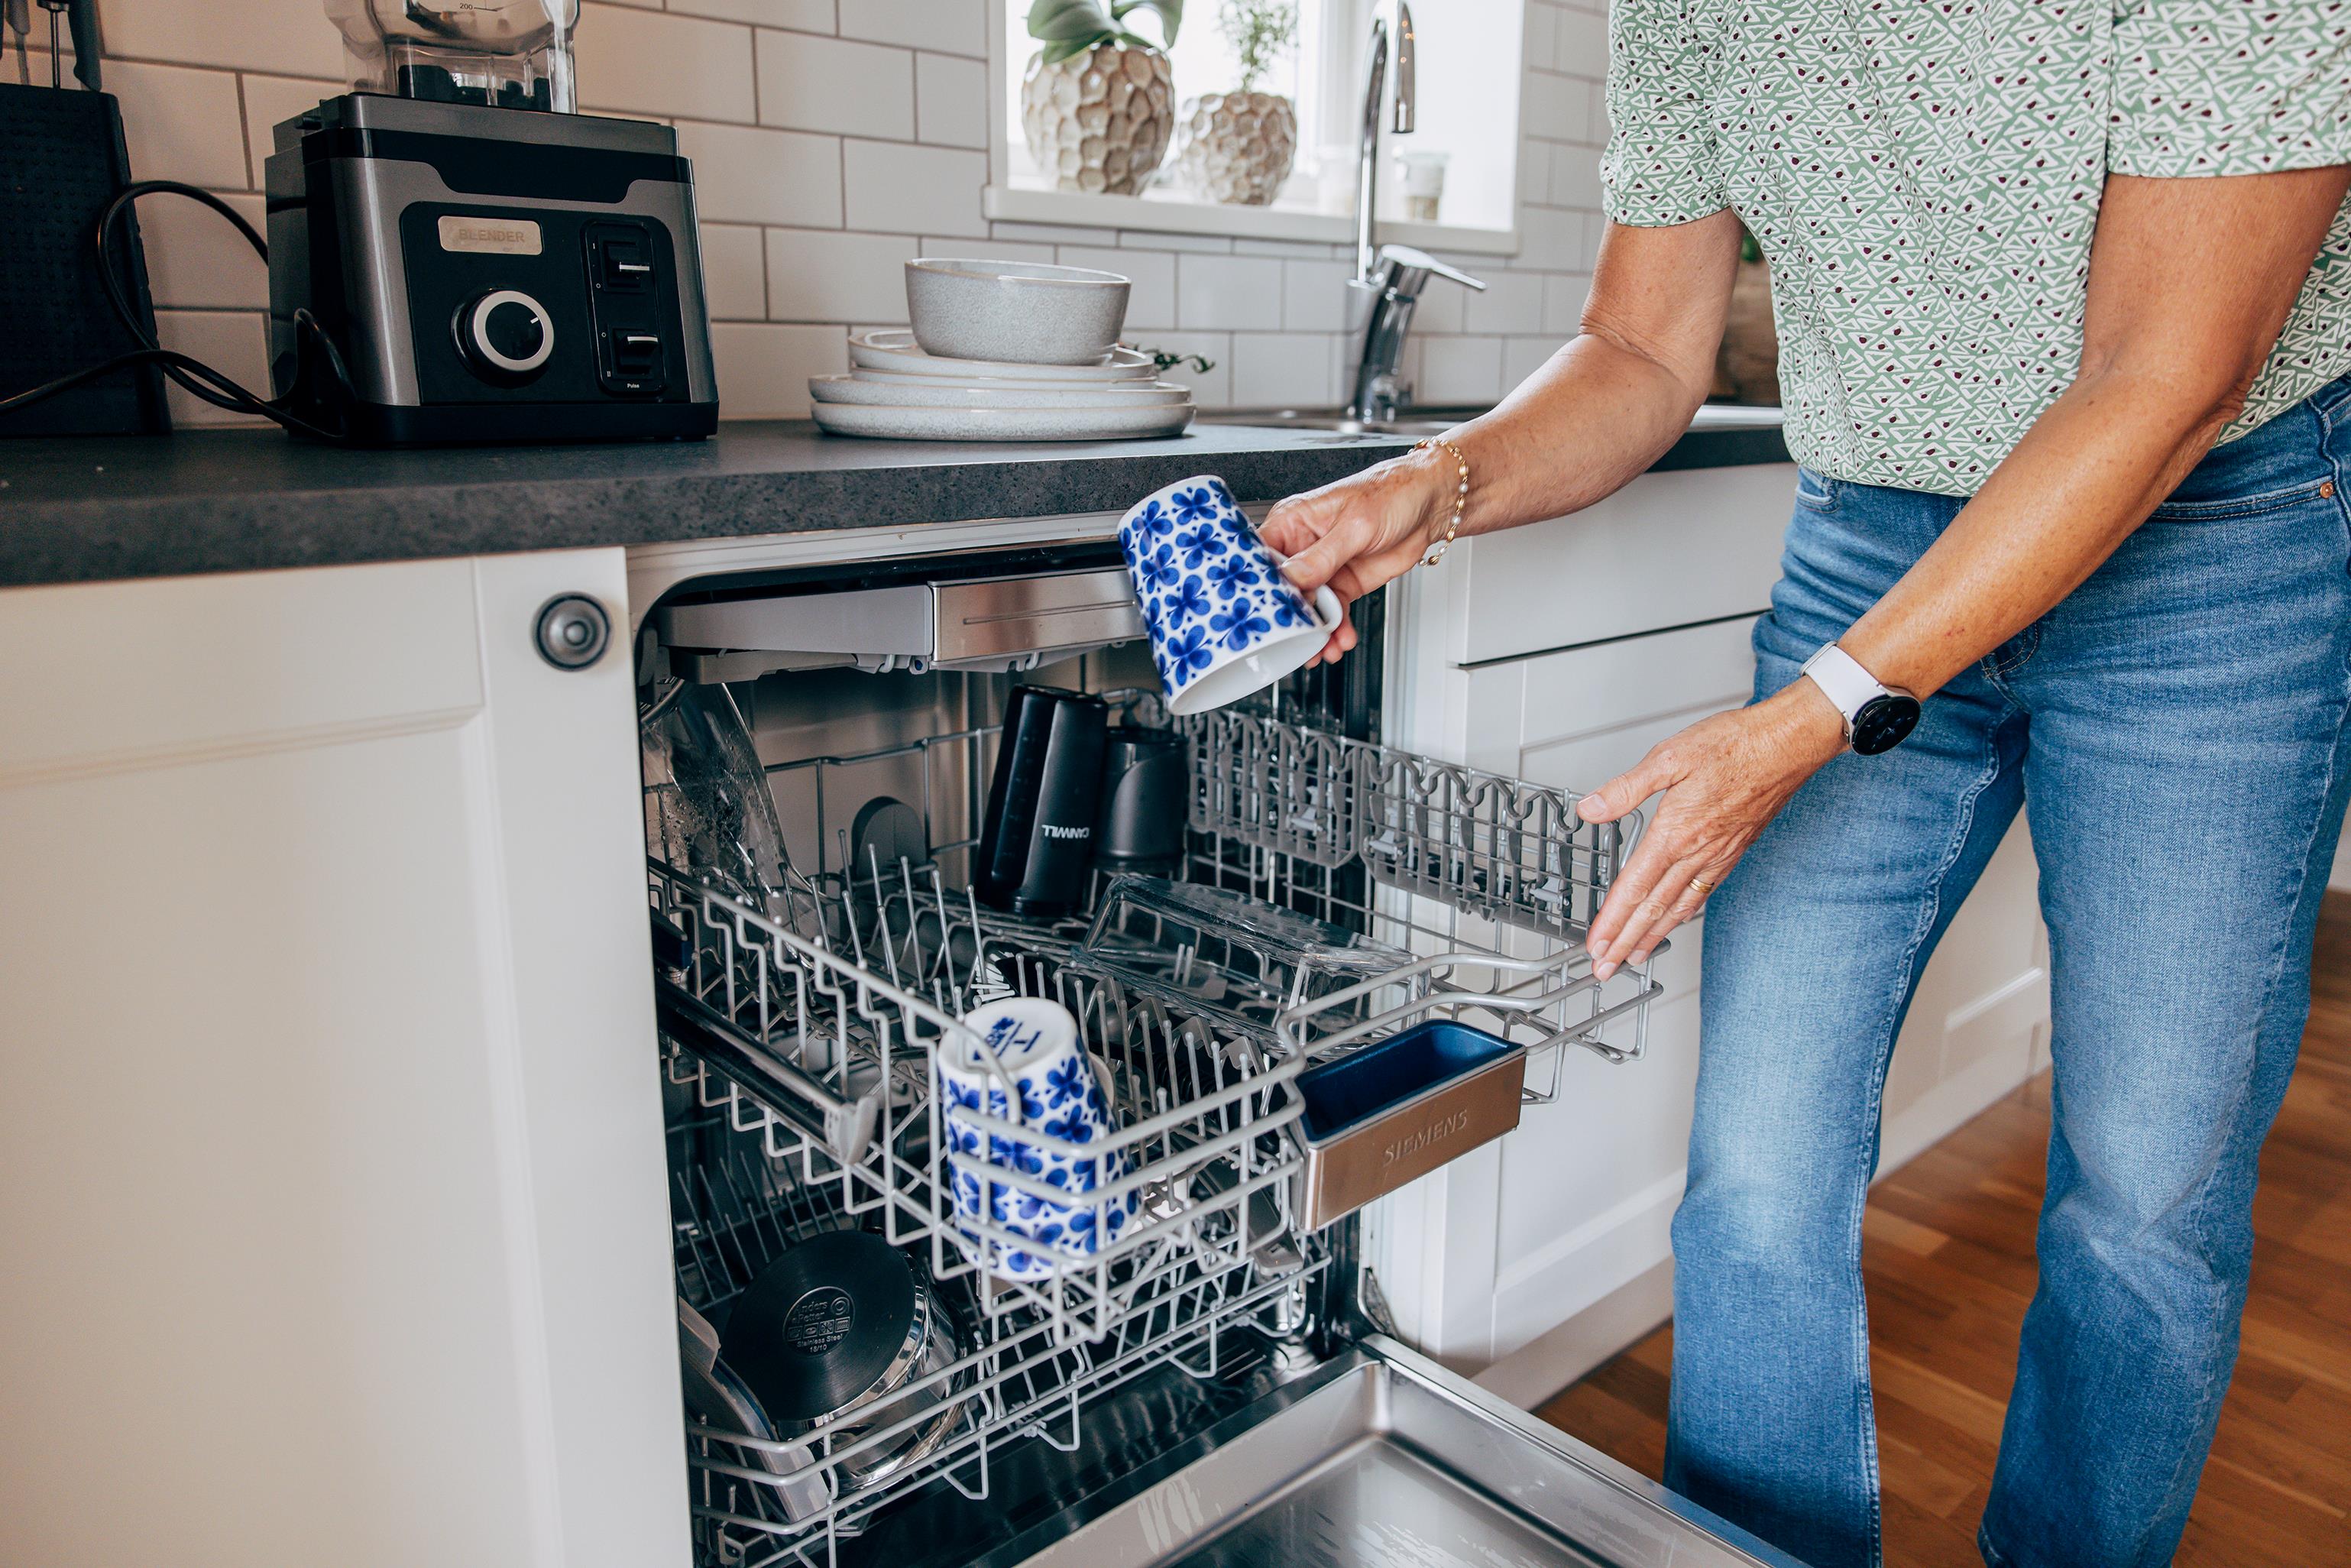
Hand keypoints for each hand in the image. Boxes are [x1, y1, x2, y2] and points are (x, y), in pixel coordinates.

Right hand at [1260, 446, 1451, 666]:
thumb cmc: (1391, 494)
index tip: (1269, 611)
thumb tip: (1291, 578)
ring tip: (1324, 647)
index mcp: (1293, 521)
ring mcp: (1323, 567)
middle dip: (1292, 617)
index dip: (1261, 586)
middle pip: (1284, 589)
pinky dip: (1337, 629)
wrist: (1429, 504)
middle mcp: (1303, 546)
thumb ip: (1321, 557)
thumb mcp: (1354, 526)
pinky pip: (1333, 612)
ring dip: (1316, 630)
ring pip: (1308, 607)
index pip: (1263, 557)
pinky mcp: (1343, 583)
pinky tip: (1341, 638)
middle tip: (1299, 638)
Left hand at [1576, 683, 1847, 978]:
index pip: (1635, 886)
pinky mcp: (1733, 851)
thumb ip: (1626, 788)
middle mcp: (1697, 852)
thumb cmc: (1736, 745)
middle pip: (1653, 907)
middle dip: (1625, 941)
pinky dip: (1683, 914)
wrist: (1788, 745)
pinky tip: (1675, 920)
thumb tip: (1591, 808)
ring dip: (1652, 935)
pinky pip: (1702, 892)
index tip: (1597, 943)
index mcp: (1676, 831)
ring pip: (1678, 906)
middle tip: (1606, 967)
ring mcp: (1717, 855)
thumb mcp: (1669, 757)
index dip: (1613, 919)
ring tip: (1634, 956)